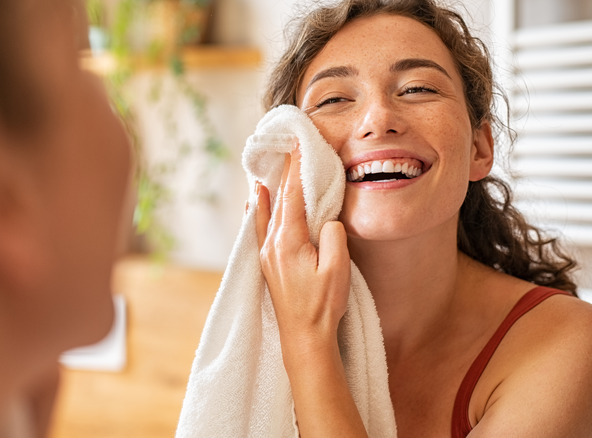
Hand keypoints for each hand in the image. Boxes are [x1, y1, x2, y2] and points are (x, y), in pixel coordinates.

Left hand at [254, 145, 350, 353]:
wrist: (304, 338)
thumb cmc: (322, 306)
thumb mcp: (338, 269)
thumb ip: (333, 237)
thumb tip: (327, 220)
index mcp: (288, 241)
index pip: (293, 195)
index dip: (297, 168)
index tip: (299, 145)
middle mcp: (271, 243)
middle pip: (279, 200)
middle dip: (285, 172)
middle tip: (290, 146)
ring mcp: (267, 254)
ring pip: (267, 211)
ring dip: (272, 187)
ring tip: (270, 164)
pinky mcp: (268, 264)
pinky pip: (259, 227)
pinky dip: (258, 209)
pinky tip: (254, 200)